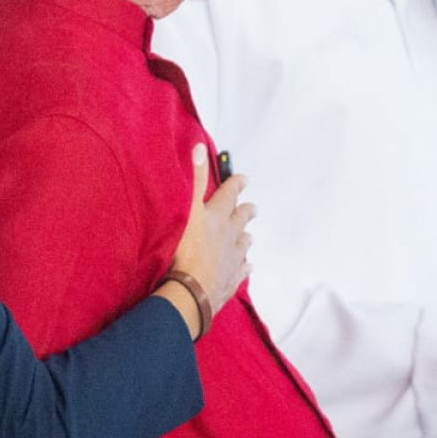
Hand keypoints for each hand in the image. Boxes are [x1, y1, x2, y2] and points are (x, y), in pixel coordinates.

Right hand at [168, 145, 253, 326]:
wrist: (192, 289)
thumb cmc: (185, 250)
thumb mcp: (186, 208)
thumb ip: (194, 179)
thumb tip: (200, 148)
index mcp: (217, 216)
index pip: (230, 195)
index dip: (236, 184)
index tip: (244, 178)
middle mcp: (229, 235)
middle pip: (241, 219)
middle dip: (246, 210)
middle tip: (252, 206)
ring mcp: (232, 259)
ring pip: (243, 244)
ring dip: (245, 237)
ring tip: (249, 235)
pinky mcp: (230, 280)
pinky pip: (242, 271)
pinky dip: (245, 266)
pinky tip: (248, 266)